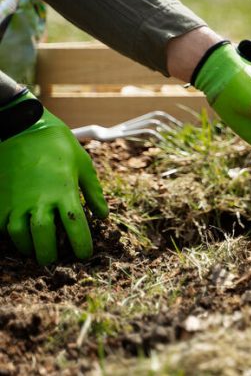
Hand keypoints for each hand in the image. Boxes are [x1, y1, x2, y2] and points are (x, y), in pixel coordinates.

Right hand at [0, 92, 108, 264]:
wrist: (24, 127)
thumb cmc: (59, 145)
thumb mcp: (84, 165)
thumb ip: (94, 193)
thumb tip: (103, 215)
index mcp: (64, 192)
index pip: (76, 227)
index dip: (81, 245)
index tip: (84, 255)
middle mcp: (40, 200)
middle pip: (43, 238)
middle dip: (48, 254)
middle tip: (52, 260)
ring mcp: (17, 200)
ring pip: (18, 235)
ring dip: (27, 247)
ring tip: (34, 250)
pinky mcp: (1, 198)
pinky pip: (1, 224)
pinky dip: (7, 234)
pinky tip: (16, 234)